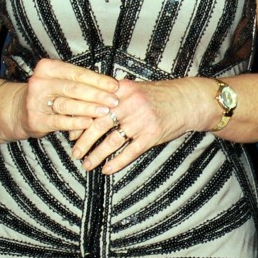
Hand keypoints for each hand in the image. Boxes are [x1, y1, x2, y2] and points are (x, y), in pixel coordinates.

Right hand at [8, 57, 119, 138]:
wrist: (18, 111)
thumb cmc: (48, 94)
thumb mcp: (60, 82)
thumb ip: (80, 82)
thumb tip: (111, 86)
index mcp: (48, 67)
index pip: (77, 73)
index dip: (98, 80)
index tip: (115, 86)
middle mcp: (40, 82)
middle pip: (73, 88)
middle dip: (96, 94)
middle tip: (114, 100)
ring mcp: (36, 101)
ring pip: (67, 104)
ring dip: (88, 108)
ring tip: (105, 111)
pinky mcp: (36, 119)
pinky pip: (59, 121)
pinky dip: (75, 122)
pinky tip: (88, 123)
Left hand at [69, 75, 210, 173]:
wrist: (187, 100)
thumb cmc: (159, 95)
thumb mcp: (135, 88)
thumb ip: (113, 96)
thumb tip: (88, 110)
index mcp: (121, 90)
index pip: (93, 106)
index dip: (79, 121)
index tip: (69, 133)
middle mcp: (130, 104)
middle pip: (98, 124)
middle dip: (83, 141)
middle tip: (74, 152)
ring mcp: (141, 120)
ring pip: (112, 141)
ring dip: (96, 155)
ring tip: (86, 165)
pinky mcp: (152, 135)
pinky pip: (130, 152)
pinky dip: (116, 162)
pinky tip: (106, 169)